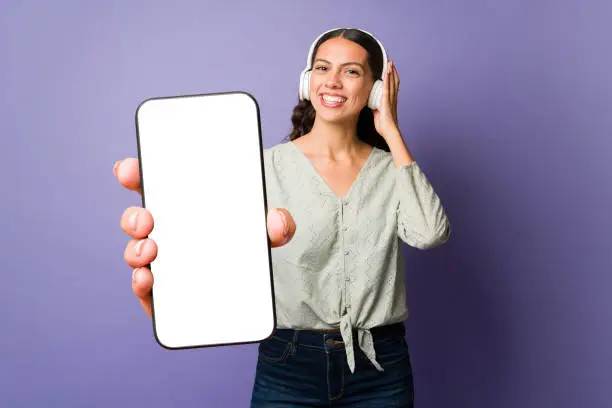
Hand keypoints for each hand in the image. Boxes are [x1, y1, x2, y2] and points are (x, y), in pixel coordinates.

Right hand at [113, 158, 295, 317]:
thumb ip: (278, 224)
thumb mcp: (265, 231)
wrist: (249, 290)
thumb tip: (278, 222)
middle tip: (148, 220)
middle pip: (137, 219)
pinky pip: (144, 287)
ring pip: (136, 252)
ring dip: (135, 250)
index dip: (134, 173)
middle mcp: (165, 232)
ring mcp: (161, 262)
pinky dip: (140, 284)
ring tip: (150, 251)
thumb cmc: (245, 245)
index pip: (151, 184)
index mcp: (182, 206)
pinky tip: (146, 280)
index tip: (128, 170)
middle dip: (135, 217)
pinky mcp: (162, 293)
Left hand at [373, 60, 400, 139]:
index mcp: (390, 100)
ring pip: (392, 82)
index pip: (392, 85)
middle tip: (390, 61)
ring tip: (390, 63)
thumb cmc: (384, 125)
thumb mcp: (377, 113)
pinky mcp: (387, 102)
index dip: (392, 76)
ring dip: (391, 72)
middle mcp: (392, 98)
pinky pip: (387, 88)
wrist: (389, 131)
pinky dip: (387, 80)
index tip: (390, 68)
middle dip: (392, 71)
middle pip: (394, 81)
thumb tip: (370, 103)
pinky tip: (387, 73)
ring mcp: (390, 99)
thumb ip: (375, 106)